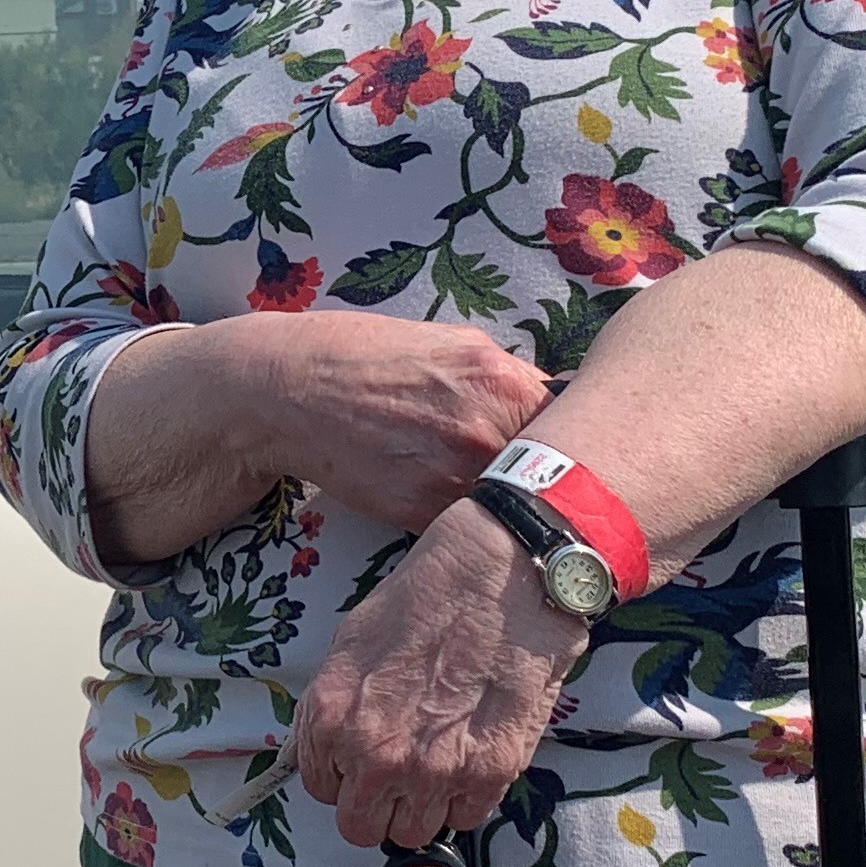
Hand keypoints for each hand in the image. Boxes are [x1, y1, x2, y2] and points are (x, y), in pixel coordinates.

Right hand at [240, 311, 553, 532]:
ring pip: (512, 503)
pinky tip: (458, 505)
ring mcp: (453, 478)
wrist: (290, 391)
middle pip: (552, 470)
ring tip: (501, 494)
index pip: (574, 421)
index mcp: (502, 380)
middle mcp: (486, 431)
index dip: (575, 435)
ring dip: (512, 502)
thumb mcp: (451, 343)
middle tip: (543, 478)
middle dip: (549, 475)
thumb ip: (506, 377)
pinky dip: (472, 519)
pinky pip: (470, 523)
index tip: (570, 445)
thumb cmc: (368, 356)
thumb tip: (554, 402)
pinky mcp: (420, 514)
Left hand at [290, 504, 582, 851]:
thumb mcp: (352, 642)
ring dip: (420, 806)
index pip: (320, 787)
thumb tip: (326, 744)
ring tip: (436, 764)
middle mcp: (375, 754)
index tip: (360, 759)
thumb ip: (334, 705)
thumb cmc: (428, 595)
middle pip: (361, 825)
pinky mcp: (488, 773)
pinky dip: (464, 798)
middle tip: (397, 773)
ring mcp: (432, 770)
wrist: (503, 576)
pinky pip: (464, 819)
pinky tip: (469, 758)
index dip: (342, 773)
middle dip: (375, 803)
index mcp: (332, 719)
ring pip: (412, 833)